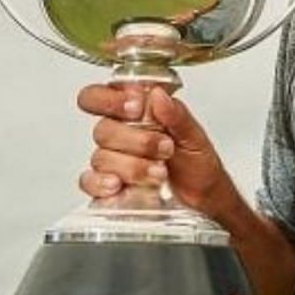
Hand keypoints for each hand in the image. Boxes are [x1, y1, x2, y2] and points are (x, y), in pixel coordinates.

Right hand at [76, 83, 241, 220]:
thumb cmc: (198, 164)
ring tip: (160, 172)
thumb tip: (158, 95)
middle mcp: (120, 135)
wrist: (204, 199)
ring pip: (101, 157)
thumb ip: (176, 115)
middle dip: (137, 141)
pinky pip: (90, 182)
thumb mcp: (195, 137)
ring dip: (132, 166)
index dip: (109, 99)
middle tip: (165, 148)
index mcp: (135, 114)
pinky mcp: (109, 187)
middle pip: (102, 129)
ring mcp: (112, 162)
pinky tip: (120, 185)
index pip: (100, 96)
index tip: (135, 108)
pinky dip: (102, 183)